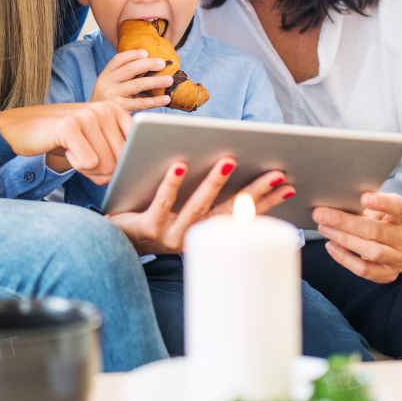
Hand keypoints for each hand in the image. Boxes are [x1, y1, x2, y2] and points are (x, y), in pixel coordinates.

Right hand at [0, 103, 130, 184]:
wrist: (22, 128)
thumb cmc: (63, 138)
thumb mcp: (95, 141)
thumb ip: (118, 152)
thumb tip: (134, 175)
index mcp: (116, 110)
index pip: (136, 149)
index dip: (121, 165)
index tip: (103, 159)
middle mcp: (105, 109)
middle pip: (121, 161)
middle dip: (102, 170)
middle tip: (83, 156)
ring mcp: (87, 115)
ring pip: (106, 165)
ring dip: (88, 169)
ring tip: (73, 151)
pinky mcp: (69, 126)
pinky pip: (88, 163)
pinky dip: (76, 165)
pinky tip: (65, 149)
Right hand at [89, 49, 171, 111]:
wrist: (95, 122)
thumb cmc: (109, 102)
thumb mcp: (110, 87)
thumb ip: (124, 78)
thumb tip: (151, 69)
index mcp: (105, 75)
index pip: (118, 60)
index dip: (132, 54)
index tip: (146, 52)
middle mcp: (106, 83)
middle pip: (129, 69)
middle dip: (148, 64)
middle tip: (162, 63)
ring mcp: (113, 96)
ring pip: (137, 84)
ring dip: (155, 81)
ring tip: (169, 80)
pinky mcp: (120, 108)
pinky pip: (141, 103)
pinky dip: (155, 100)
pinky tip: (165, 99)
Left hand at [105, 157, 294, 254]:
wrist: (111, 239)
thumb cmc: (149, 217)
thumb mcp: (181, 208)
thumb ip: (203, 192)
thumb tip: (230, 162)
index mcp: (204, 228)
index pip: (241, 212)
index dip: (265, 201)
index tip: (290, 186)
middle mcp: (192, 235)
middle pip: (227, 209)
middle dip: (254, 191)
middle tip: (276, 173)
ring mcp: (170, 233)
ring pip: (196, 205)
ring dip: (214, 182)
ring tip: (229, 161)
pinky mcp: (147, 226)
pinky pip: (161, 203)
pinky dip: (171, 184)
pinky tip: (179, 165)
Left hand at [313, 192, 401, 283]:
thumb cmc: (389, 223)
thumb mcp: (384, 210)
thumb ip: (368, 206)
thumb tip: (337, 201)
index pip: (397, 207)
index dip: (382, 202)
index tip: (363, 198)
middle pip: (375, 230)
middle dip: (344, 222)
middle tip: (322, 214)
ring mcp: (398, 258)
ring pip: (370, 251)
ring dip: (343, 240)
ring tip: (324, 229)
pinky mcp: (388, 274)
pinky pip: (365, 270)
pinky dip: (345, 258)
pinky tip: (331, 246)